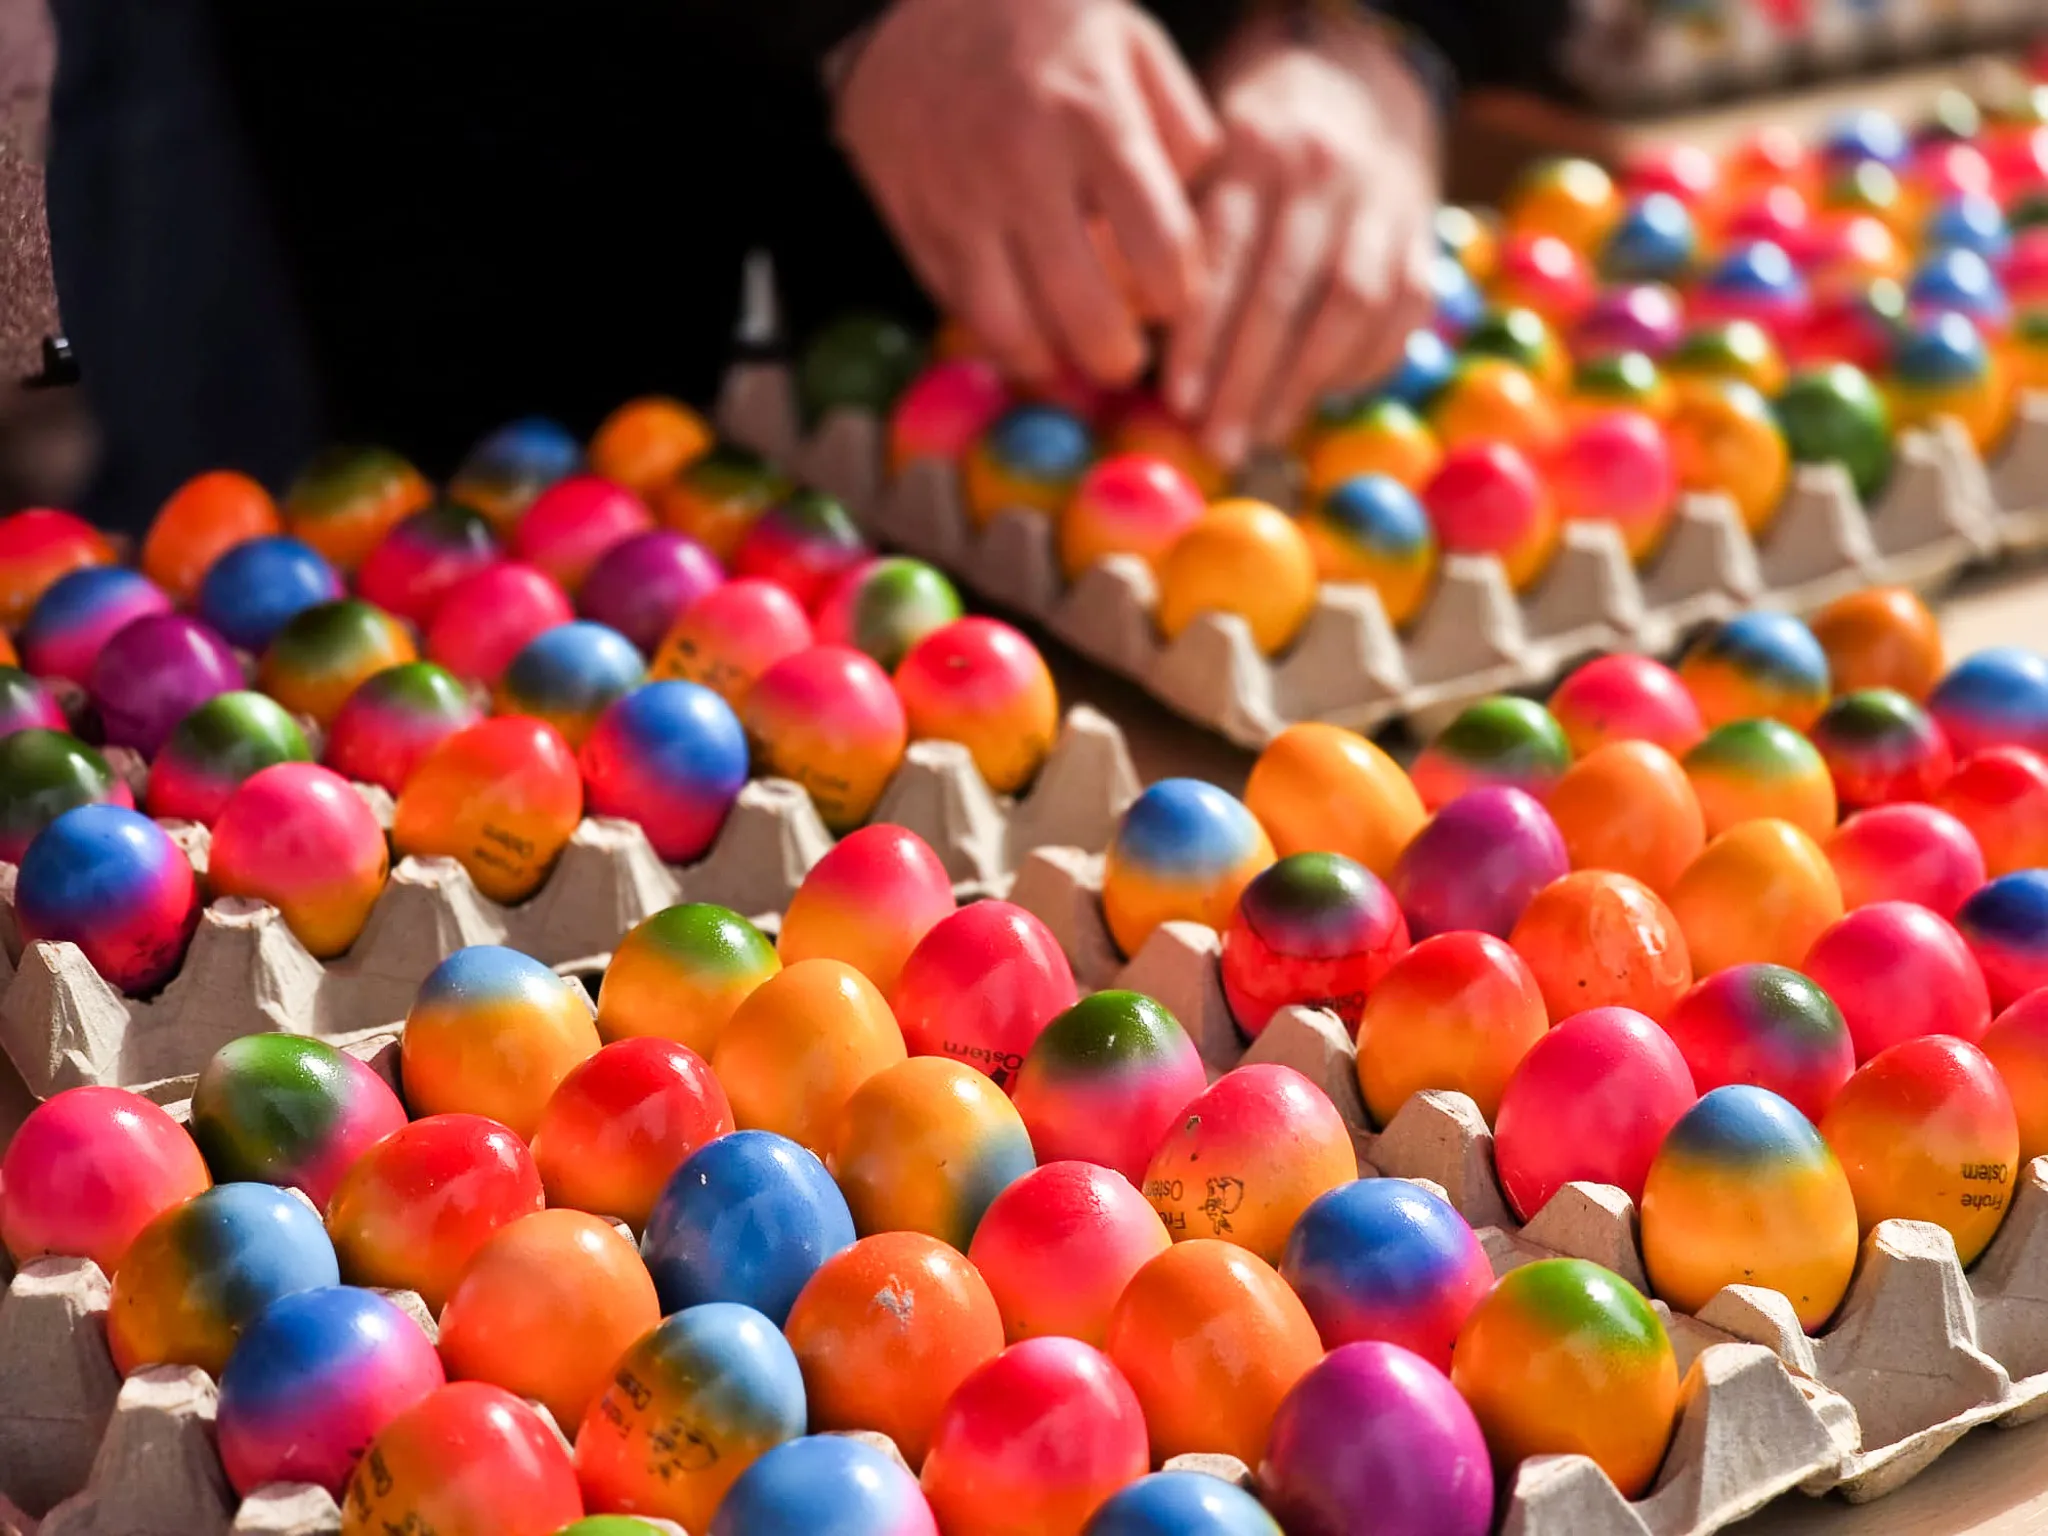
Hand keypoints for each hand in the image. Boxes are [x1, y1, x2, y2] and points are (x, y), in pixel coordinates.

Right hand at [833, 0, 1218, 387]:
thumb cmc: (1046, 21)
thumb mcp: (1135, 44)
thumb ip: (1182, 132)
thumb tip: (1190, 227)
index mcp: (1095, 119)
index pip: (1159, 250)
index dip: (1178, 298)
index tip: (1175, 300)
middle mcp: (1024, 164)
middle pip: (1082, 308)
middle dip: (1114, 356)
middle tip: (1123, 358)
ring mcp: (958, 195)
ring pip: (1007, 325)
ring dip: (1047, 360)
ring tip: (1066, 353)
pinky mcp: (907, 212)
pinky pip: (953, 302)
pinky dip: (989, 329)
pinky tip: (1016, 323)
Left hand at [1165, 12, 1439, 464]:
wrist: (1358, 85)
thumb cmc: (1252, 146)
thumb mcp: (1204, 161)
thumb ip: (1175, 236)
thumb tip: (1130, 333)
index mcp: (1256, 148)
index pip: (1227, 255)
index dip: (1202, 336)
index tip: (1178, 401)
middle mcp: (1327, 173)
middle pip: (1288, 292)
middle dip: (1247, 380)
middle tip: (1215, 443)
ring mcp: (1385, 207)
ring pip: (1351, 309)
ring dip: (1302, 385)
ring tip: (1260, 437)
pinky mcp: (1423, 242)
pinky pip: (1399, 317)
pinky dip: (1358, 368)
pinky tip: (1315, 403)